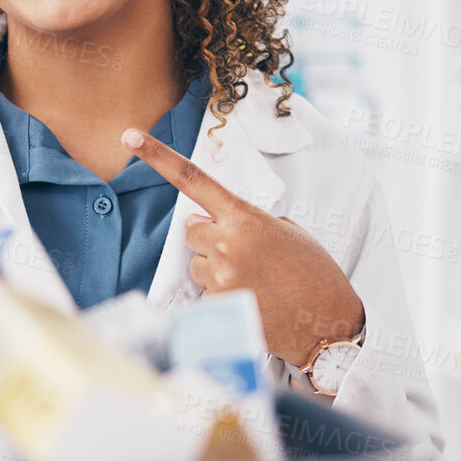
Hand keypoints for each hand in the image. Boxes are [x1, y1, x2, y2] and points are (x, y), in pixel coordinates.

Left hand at [122, 127, 363, 366]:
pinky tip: (253, 302)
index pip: (193, 180)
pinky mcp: (216, 307)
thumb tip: (201, 223)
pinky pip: (205, 293)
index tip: (130, 137)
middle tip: (246, 255)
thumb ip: (242, 220)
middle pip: (192, 232)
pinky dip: (223, 296)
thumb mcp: (287, 232)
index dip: (158, 156)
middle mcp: (227, 243)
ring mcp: (219, 277)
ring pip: (197, 264)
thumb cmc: (314, 274)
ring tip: (255, 281)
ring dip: (217, 269)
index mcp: (245, 218)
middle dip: (210, 239)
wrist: (330, 323)